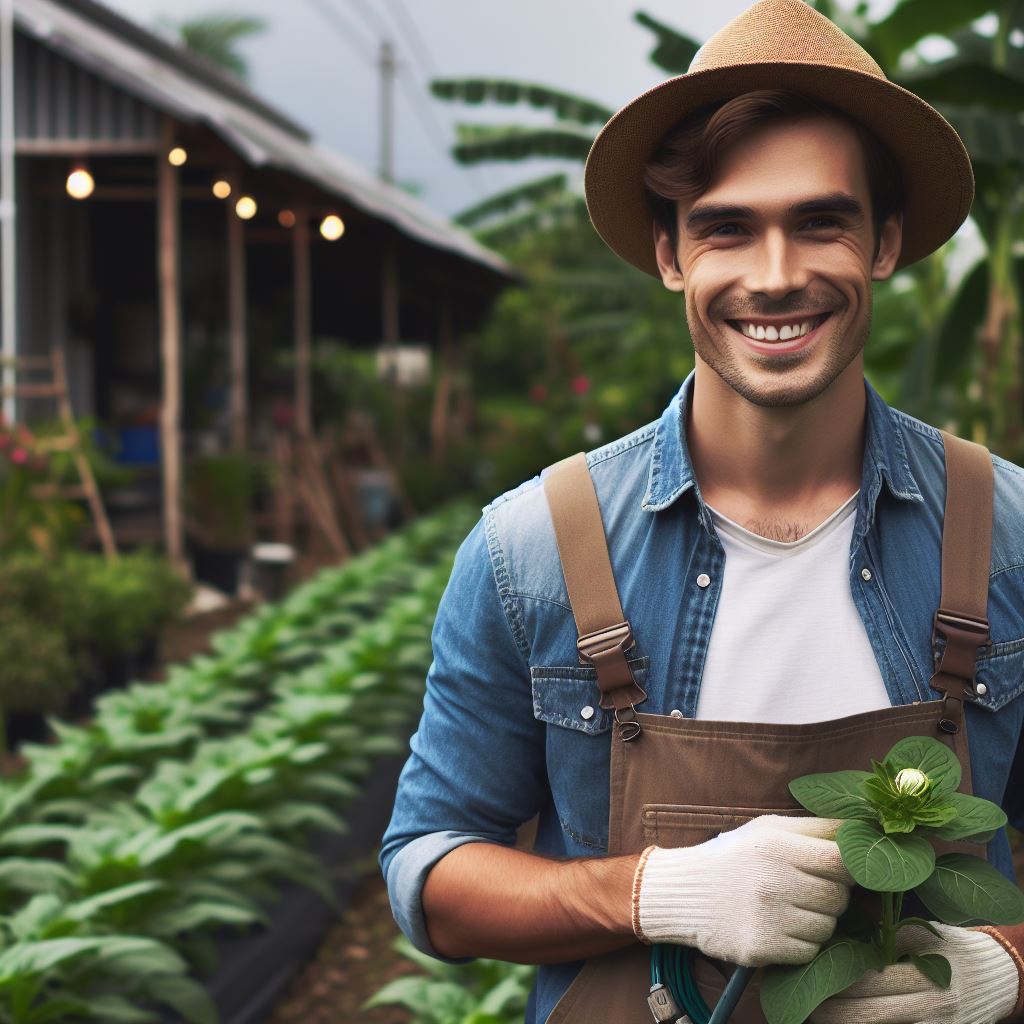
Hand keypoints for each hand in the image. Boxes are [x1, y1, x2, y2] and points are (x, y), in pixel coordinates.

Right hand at [633, 815, 852, 966]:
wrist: (687, 892)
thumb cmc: (735, 856)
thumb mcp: (768, 829)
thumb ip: (815, 827)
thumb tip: (863, 828)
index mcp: (775, 846)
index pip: (841, 862)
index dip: (847, 868)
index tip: (836, 870)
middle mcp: (771, 881)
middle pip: (839, 898)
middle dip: (830, 895)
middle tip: (806, 889)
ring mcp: (765, 917)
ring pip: (827, 928)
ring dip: (816, 921)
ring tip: (789, 908)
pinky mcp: (759, 948)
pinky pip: (808, 951)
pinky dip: (800, 943)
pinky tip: (779, 928)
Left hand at [810, 921, 1018, 1023]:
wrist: (1003, 976)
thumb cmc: (956, 949)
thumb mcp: (924, 935)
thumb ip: (889, 940)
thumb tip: (844, 944)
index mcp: (927, 974)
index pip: (871, 983)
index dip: (838, 985)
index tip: (812, 981)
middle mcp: (935, 1007)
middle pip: (873, 1015)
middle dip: (836, 1013)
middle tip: (808, 1008)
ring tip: (823, 1020)